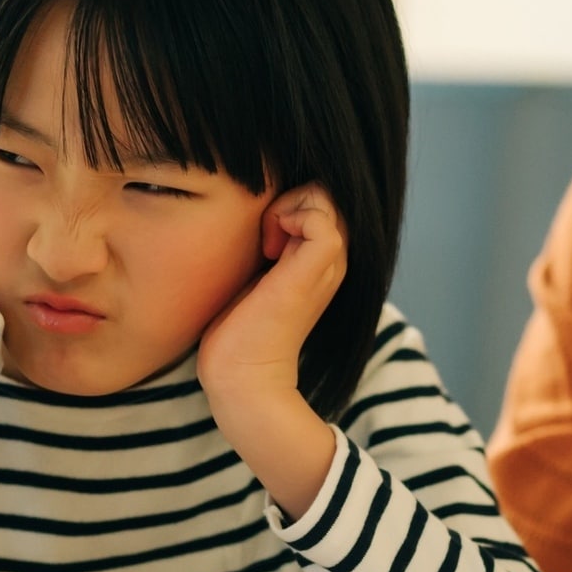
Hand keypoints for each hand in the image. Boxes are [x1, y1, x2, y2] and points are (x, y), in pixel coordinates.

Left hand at [198, 183, 346, 408]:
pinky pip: (321, 219)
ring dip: (288, 206)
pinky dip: (290, 217)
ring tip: (267, 241)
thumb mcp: (257, 275)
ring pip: (325, 198)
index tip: (262, 235)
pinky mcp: (315, 272)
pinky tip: (269, 249)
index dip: (289, 202)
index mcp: (320, 262)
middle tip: (263, 235)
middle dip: (288, 198)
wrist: (242, 378)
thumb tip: (254, 215)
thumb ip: (268, 247)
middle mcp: (332, 261)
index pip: (320, 200)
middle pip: (326, 193)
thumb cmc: (238, 332)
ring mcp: (327, 266)